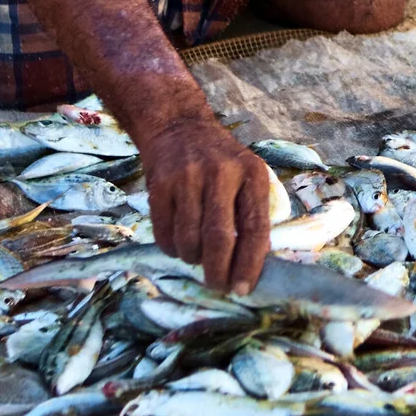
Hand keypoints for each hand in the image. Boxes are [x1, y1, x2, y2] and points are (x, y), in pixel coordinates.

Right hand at [141, 119, 273, 293]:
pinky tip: (179, 244)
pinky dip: (172, 249)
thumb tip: (252, 266)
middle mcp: (221, 173)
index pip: (256, 227)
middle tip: (218, 286)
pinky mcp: (159, 185)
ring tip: (198, 255)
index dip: (250, 264)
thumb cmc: (220, 162)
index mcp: (251, 174)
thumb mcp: (247, 176)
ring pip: (189, 240)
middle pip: (219, 238)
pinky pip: (164, 234)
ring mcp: (187, 178)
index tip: (244, 289)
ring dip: (194, 259)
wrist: (178, 127)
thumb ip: (252, 213)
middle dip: (218, 272)